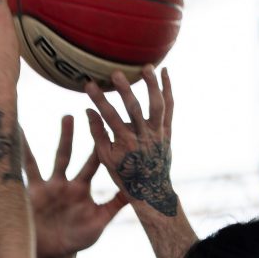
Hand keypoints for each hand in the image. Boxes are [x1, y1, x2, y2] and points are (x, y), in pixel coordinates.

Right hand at [24, 115, 126, 257]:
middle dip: (75, 132)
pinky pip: (26, 169)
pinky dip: (20, 152)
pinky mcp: (32, 192)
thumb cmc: (75, 241)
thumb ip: (114, 205)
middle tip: (82, 108)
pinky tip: (16, 134)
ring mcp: (48, 185)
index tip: (107, 122)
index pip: (94, 161)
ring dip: (58, 138)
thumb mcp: (98, 222)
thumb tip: (136, 190)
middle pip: (72, 152)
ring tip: (62, 116)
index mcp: (81, 188)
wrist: (51, 255)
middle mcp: (65, 182)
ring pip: (54, 156)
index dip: (101, 144)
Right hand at [85, 66, 177, 217]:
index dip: (99, 100)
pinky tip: (165, 72)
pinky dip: (168, 89)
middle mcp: (143, 136)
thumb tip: (88, 110)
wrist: (152, 190)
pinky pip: (170, 107)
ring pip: (157, 105)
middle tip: (115, 73)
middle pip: (134, 108)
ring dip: (152, 85)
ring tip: (146, 67)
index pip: (109, 117)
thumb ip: (98, 133)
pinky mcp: (168, 130)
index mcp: (125, 143)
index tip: (88, 84)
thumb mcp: (106, 158)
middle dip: (124, 90)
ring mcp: (158, 132)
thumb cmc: (125, 174)